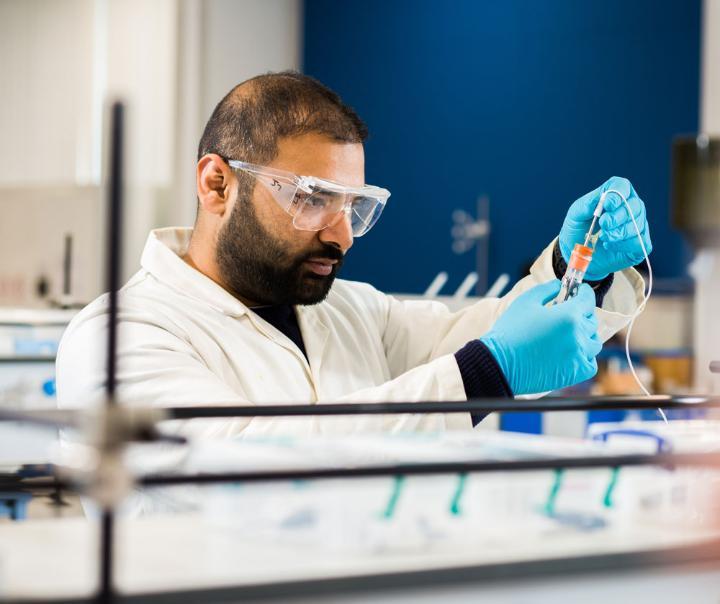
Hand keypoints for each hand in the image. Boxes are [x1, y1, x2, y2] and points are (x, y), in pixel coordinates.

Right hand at [481, 280, 601, 394]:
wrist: (501, 363)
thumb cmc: (510, 331)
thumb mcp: (525, 301)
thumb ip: (546, 289)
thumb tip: (559, 285)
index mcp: (568, 316)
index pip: (587, 300)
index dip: (584, 292)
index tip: (580, 290)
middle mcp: (578, 336)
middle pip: (591, 320)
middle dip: (582, 313)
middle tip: (568, 312)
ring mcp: (578, 356)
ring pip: (594, 342)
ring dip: (585, 335)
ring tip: (570, 334)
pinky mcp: (574, 374)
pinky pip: (590, 363)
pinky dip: (585, 356)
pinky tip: (572, 352)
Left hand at [559, 176, 652, 280]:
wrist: (579, 253)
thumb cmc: (578, 230)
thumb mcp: (575, 215)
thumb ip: (586, 205)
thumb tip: (600, 199)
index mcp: (614, 194)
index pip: (622, 186)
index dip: (617, 195)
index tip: (607, 206)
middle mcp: (630, 206)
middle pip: (634, 206)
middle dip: (617, 217)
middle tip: (603, 225)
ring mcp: (637, 224)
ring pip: (637, 225)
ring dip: (618, 233)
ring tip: (603, 237)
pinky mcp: (640, 243)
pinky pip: (640, 242)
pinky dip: (623, 245)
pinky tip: (609, 245)